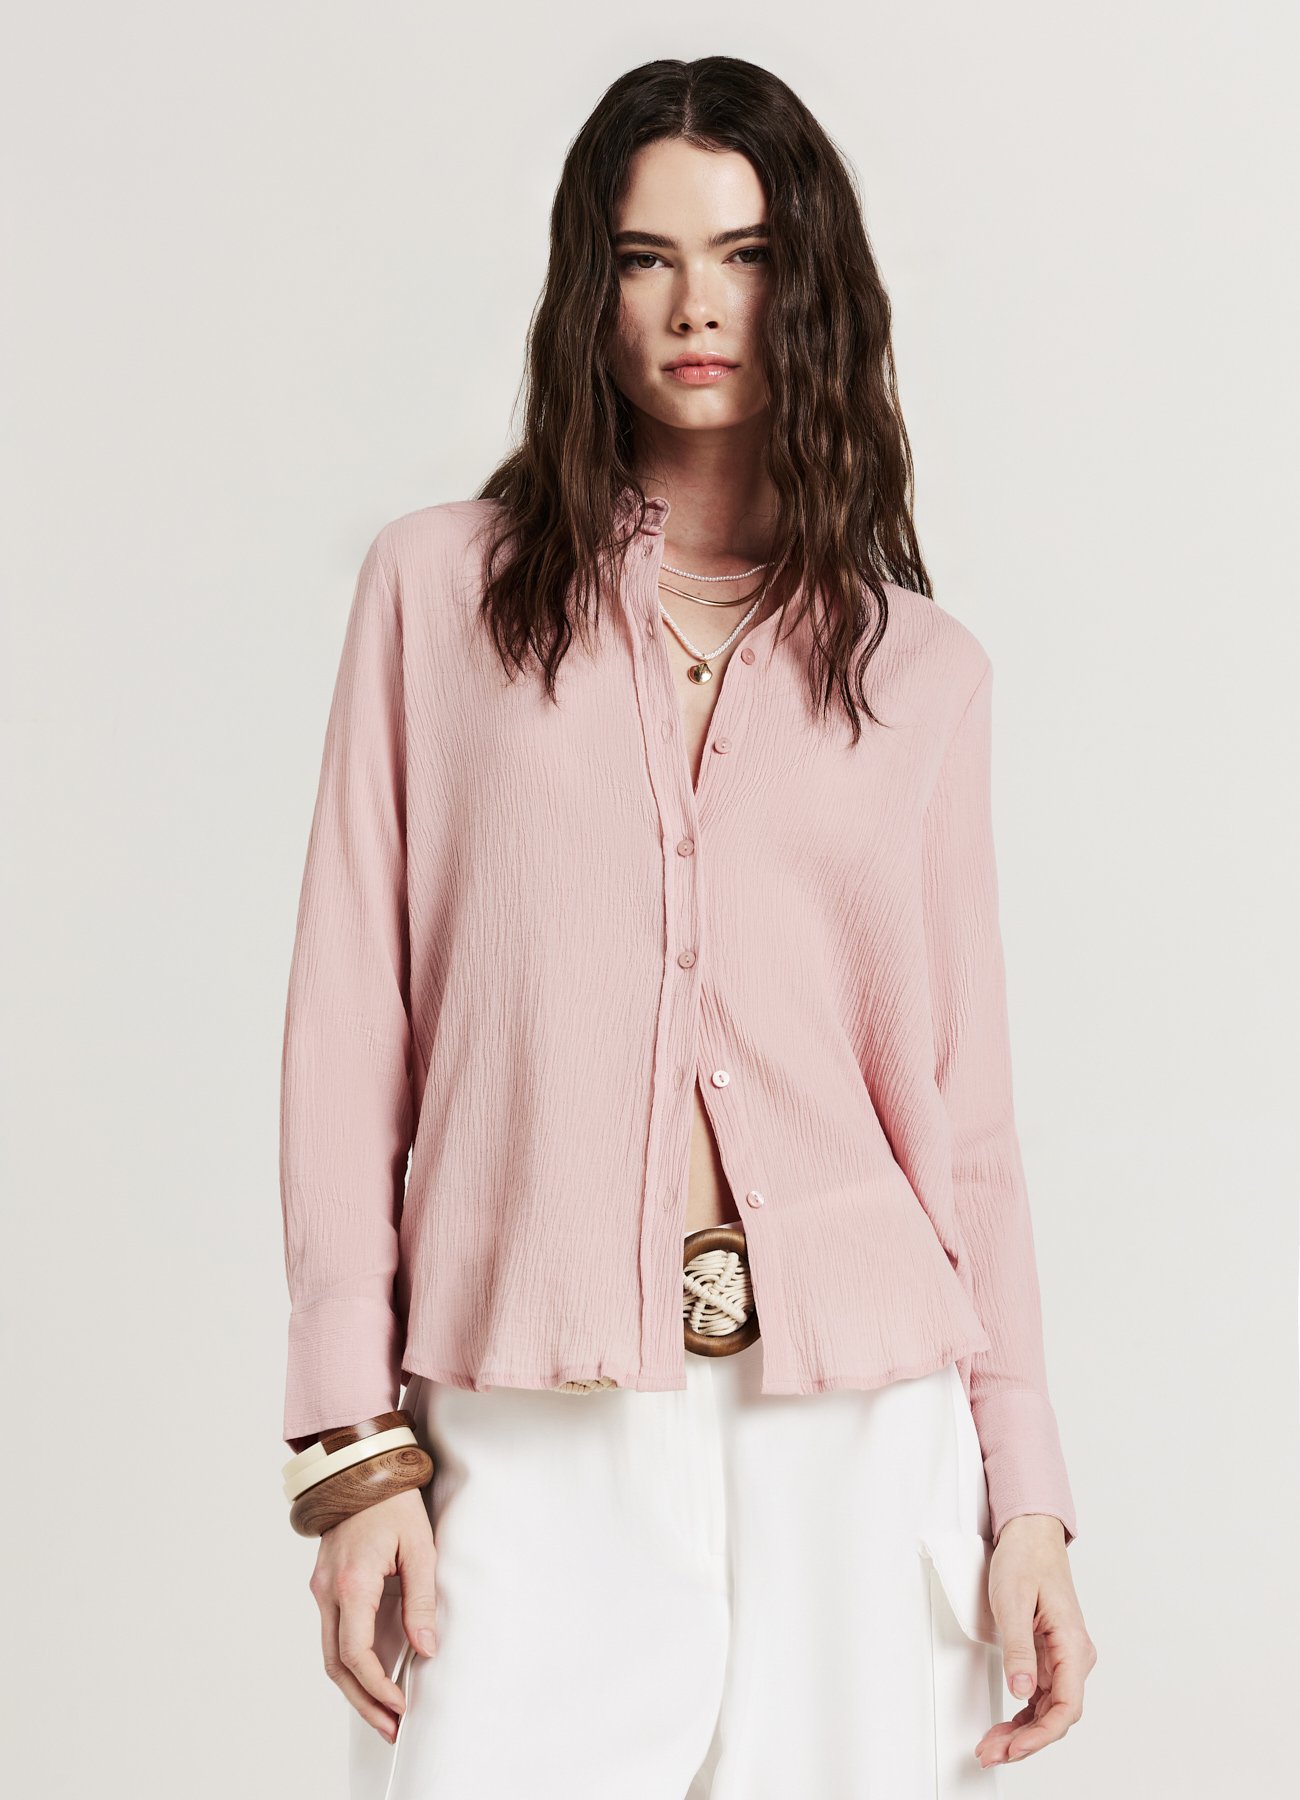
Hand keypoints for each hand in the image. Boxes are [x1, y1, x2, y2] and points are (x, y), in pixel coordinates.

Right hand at [308, 1486, 439, 1740]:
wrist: (360, 1470)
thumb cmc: (393, 1503)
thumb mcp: (418, 1548)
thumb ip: (421, 1600)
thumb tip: (427, 1649)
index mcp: (352, 1584)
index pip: (356, 1654)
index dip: (377, 1687)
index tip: (401, 1705)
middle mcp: (328, 1592)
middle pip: (336, 1666)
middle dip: (363, 1702)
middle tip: (391, 1728)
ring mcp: (321, 1590)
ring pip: (329, 1655)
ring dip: (354, 1688)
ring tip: (383, 1713)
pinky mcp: (324, 1587)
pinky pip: (332, 1635)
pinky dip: (349, 1663)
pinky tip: (371, 1677)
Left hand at [975, 1513, 1095, 1767]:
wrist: (1030, 1534)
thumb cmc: (1026, 1559)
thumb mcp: (1013, 1601)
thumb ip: (1019, 1649)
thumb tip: (1022, 1691)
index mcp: (1072, 1645)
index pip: (1066, 1707)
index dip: (1040, 1735)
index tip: (1014, 1747)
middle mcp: (1073, 1656)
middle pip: (1056, 1715)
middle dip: (1025, 1741)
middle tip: (991, 1753)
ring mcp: (1061, 1657)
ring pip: (1047, 1709)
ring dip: (1022, 1732)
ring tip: (992, 1746)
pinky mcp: (1048, 1655)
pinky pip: (1040, 1696)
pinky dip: (1022, 1715)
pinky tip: (1005, 1727)